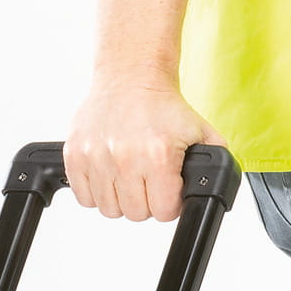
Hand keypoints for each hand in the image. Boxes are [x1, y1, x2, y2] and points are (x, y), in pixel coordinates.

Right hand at [65, 79, 224, 222]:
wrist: (130, 76)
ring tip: (128, 176)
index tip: (168, 192)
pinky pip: (85, 198)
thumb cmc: (161, 104)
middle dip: (146, 201)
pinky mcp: (75, 156)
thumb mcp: (199, 131)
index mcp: (158, 154)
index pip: (164, 211)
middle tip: (148, 181)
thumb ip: (214, 162)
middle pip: (136, 214)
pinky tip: (109, 175)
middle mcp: (126, 158)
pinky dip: (97, 192)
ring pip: (109, 209)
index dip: (170, 204)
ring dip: (121, 198)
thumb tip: (214, 189)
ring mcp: (97, 158)